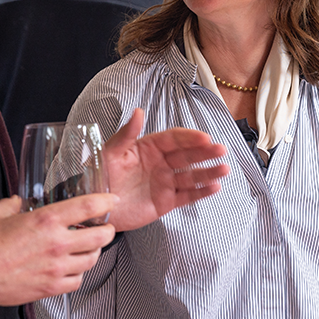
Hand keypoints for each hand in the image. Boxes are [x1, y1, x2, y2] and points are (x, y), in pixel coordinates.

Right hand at [0, 194, 116, 305]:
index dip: (105, 201)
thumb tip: (18, 201)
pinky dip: (79, 273)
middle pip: (100, 236)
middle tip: (106, 227)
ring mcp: (56, 267)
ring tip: (91, 247)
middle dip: (107, 230)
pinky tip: (74, 268)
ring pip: (92, 259)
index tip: (111, 200)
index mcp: (46, 221)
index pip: (87, 207)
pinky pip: (77, 280)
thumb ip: (13, 203)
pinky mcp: (51, 287)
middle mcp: (56, 244)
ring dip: (95, 251)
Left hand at [104, 108, 229, 231]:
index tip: (204, 137)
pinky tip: (214, 187)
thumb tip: (138, 111)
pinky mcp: (166, 202)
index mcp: (148, 147)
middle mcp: (160, 163)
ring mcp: (165, 182)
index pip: (173, 139)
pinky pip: (187, 196)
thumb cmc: (99, 175)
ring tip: (224, 168)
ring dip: (208, 171)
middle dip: (205, 153)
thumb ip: (126, 133)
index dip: (189, 138)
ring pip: (191, 175)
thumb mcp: (110, 152)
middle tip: (221, 150)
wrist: (95, 206)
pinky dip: (201, 192)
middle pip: (187, 155)